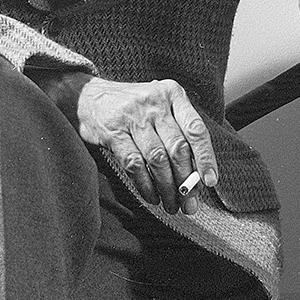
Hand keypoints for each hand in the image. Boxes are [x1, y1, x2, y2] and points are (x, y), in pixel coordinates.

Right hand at [73, 76, 217, 214]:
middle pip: (177, 148)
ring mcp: (133, 116)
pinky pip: (134, 164)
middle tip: (189, 205)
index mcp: (173, 94)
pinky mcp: (113, 132)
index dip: (205, 157)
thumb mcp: (160, 104)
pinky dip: (145, 185)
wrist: (88, 97)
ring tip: (172, 205)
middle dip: (186, 182)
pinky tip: (152, 196)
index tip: (210, 182)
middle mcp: (155, 103)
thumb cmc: (134, 107)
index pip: (195, 128)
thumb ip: (180, 129)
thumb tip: (199, 173)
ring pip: (157, 159)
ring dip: (167, 188)